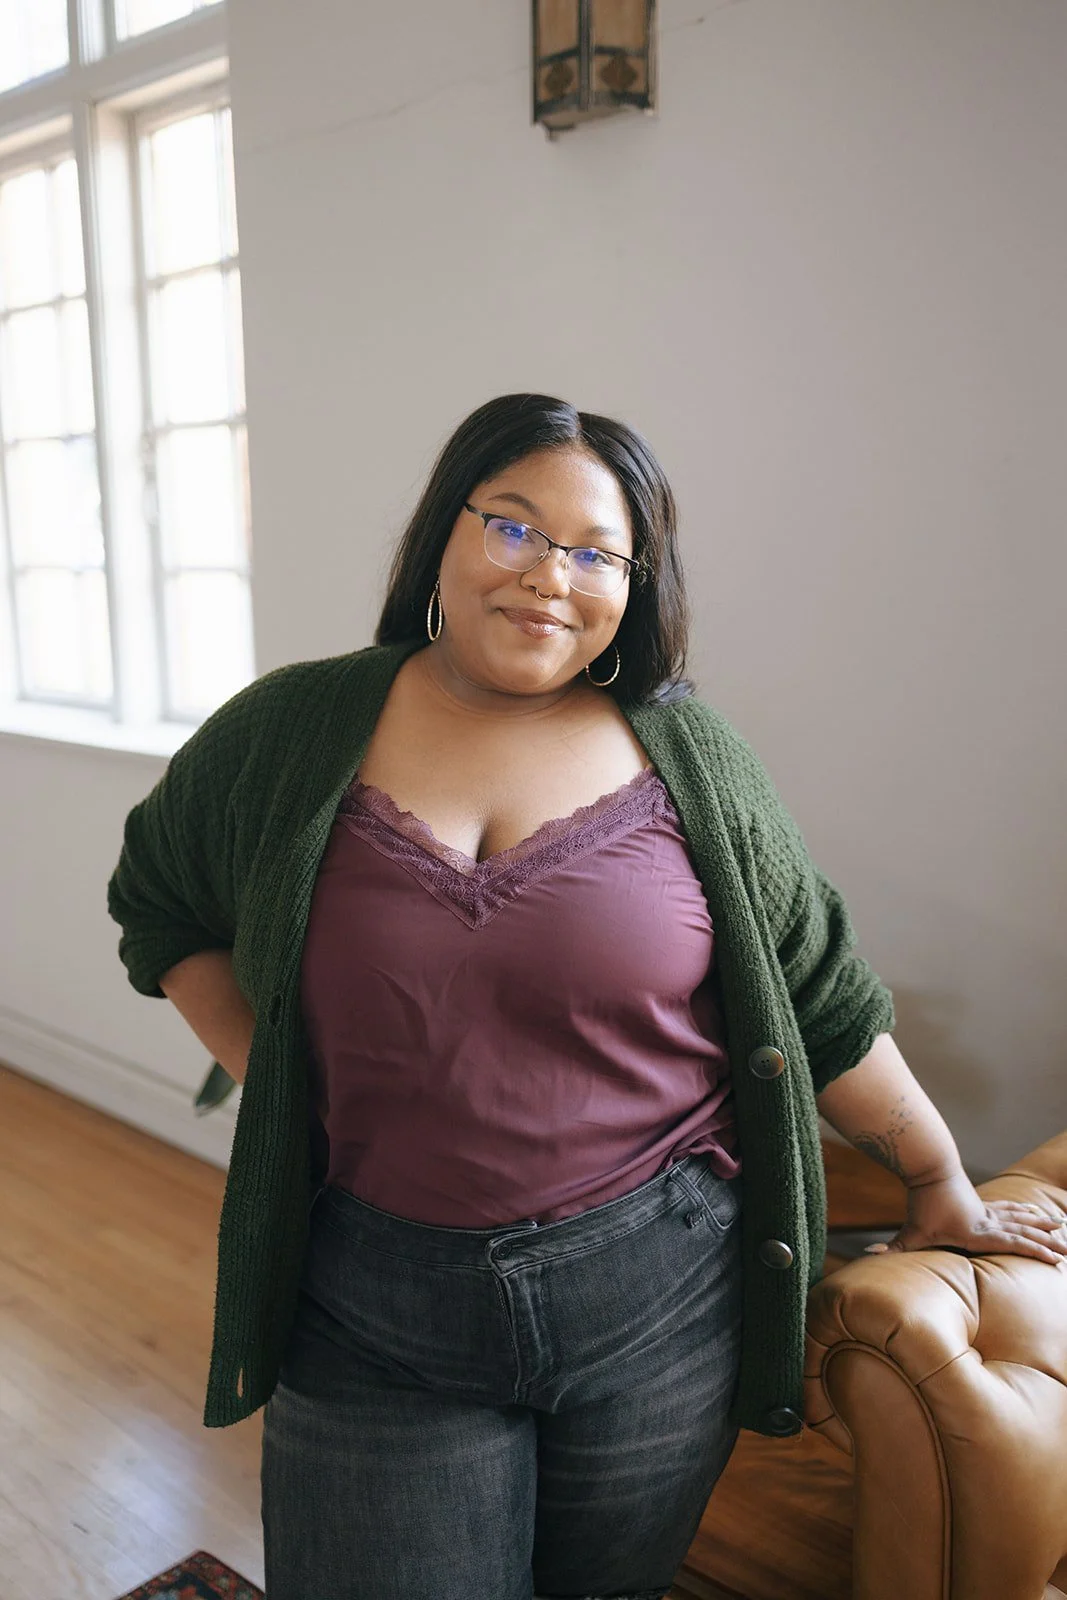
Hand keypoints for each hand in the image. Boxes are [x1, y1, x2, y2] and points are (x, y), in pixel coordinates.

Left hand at [863, 1169, 1066, 1264]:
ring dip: (1041, 1224)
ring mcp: (987, 1211)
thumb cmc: (921, 1204)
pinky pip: (1010, 1209)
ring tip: (1063, 1227)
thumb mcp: (910, 1232)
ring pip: (1021, 1218)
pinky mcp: (983, 1203)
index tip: (1056, 1260)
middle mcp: (988, 1222)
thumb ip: (893, 1249)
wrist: (929, 1169)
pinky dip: (1025, 1212)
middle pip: (1023, 1232)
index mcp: (978, 1233)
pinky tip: (1036, 1212)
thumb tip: (867, 1256)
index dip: (1035, 1252)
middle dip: (1047, 1243)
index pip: (1013, 1244)